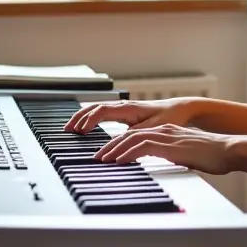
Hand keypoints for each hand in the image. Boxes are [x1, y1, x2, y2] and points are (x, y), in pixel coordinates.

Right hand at [63, 98, 195, 133]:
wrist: (179, 109)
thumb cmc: (169, 118)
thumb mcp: (154, 128)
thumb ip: (136, 134)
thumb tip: (120, 140)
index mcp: (129, 108)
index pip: (102, 110)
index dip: (90, 120)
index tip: (81, 131)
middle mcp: (123, 106)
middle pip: (94, 107)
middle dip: (79, 117)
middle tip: (67, 130)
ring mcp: (123, 108)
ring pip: (97, 109)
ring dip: (82, 117)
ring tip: (71, 128)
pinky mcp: (124, 113)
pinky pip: (102, 113)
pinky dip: (91, 118)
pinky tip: (85, 127)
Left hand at [93, 123, 246, 174]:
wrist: (229, 150)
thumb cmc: (214, 156)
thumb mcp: (189, 156)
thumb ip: (176, 158)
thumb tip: (171, 166)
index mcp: (167, 132)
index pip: (137, 135)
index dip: (120, 145)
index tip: (108, 155)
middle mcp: (164, 130)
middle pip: (129, 135)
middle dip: (110, 146)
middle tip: (97, 158)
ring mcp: (166, 136)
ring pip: (131, 139)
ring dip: (113, 150)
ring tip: (102, 160)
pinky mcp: (169, 145)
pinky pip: (141, 147)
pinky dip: (127, 154)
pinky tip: (118, 161)